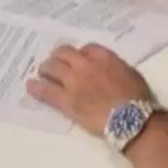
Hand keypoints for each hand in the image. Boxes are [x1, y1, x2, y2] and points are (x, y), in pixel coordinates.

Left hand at [26, 43, 153, 136]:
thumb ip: (113, 65)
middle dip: (58, 56)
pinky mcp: (65, 100)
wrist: (130, 119)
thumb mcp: (129, 72)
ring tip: (42, 72)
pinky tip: (30, 85)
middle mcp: (84, 65)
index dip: (80, 53)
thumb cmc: (137, 97)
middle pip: (64, 53)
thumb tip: (105, 68)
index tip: (78, 59)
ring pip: (51, 67)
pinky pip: (46, 91)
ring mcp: (73, 82)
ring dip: (45, 68)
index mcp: (103, 56)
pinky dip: (36, 87)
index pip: (85, 48)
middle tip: (55, 62)